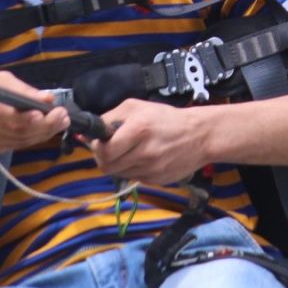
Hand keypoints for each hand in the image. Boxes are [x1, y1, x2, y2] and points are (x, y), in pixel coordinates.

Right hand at [0, 73, 69, 156]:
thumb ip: (20, 89)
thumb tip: (46, 98)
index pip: (9, 117)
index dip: (31, 118)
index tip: (49, 111)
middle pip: (19, 132)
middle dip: (45, 125)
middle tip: (63, 117)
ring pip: (20, 142)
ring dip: (42, 133)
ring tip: (59, 122)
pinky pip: (14, 146)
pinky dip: (30, 139)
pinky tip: (42, 130)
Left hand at [89, 99, 205, 185]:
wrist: (200, 135)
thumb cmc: (166, 118)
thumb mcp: (136, 107)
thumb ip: (110, 118)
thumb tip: (88, 133)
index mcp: (138, 130)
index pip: (104, 151)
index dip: (96, 148)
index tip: (97, 142)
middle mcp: (145, 152)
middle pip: (108, 166)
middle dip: (103, 157)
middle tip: (109, 148)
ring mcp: (152, 169)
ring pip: (119, 174)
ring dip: (118, 164)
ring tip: (128, 151)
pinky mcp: (157, 181)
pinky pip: (133, 178)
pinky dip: (132, 169)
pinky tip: (142, 158)